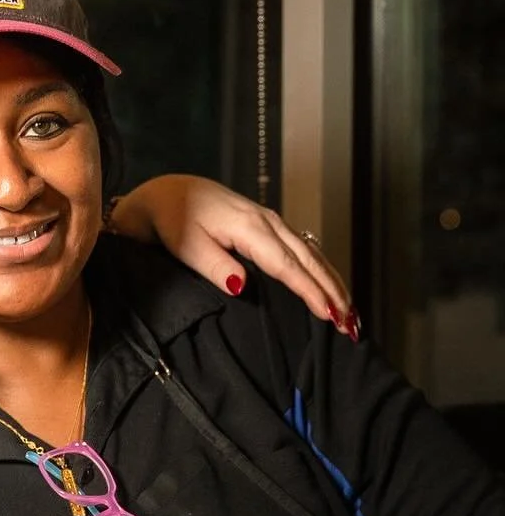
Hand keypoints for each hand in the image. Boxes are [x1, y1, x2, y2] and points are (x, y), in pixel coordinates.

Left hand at [108, 175, 356, 332]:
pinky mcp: (266, 224)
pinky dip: (320, 268)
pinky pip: (302, 247)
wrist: (164, 192)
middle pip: (308, 259)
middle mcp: (266, 221)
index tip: (330, 315)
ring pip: (310, 252)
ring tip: (349, 311)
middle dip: (332, 290)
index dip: (310, 291)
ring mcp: (269, 220)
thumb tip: (241, 286)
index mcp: (249, 227)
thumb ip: (213, 265)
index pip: (287, 265)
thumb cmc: (170, 220)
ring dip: (332, 280)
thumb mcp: (184, 244)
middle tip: (351, 324)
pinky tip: (328, 284)